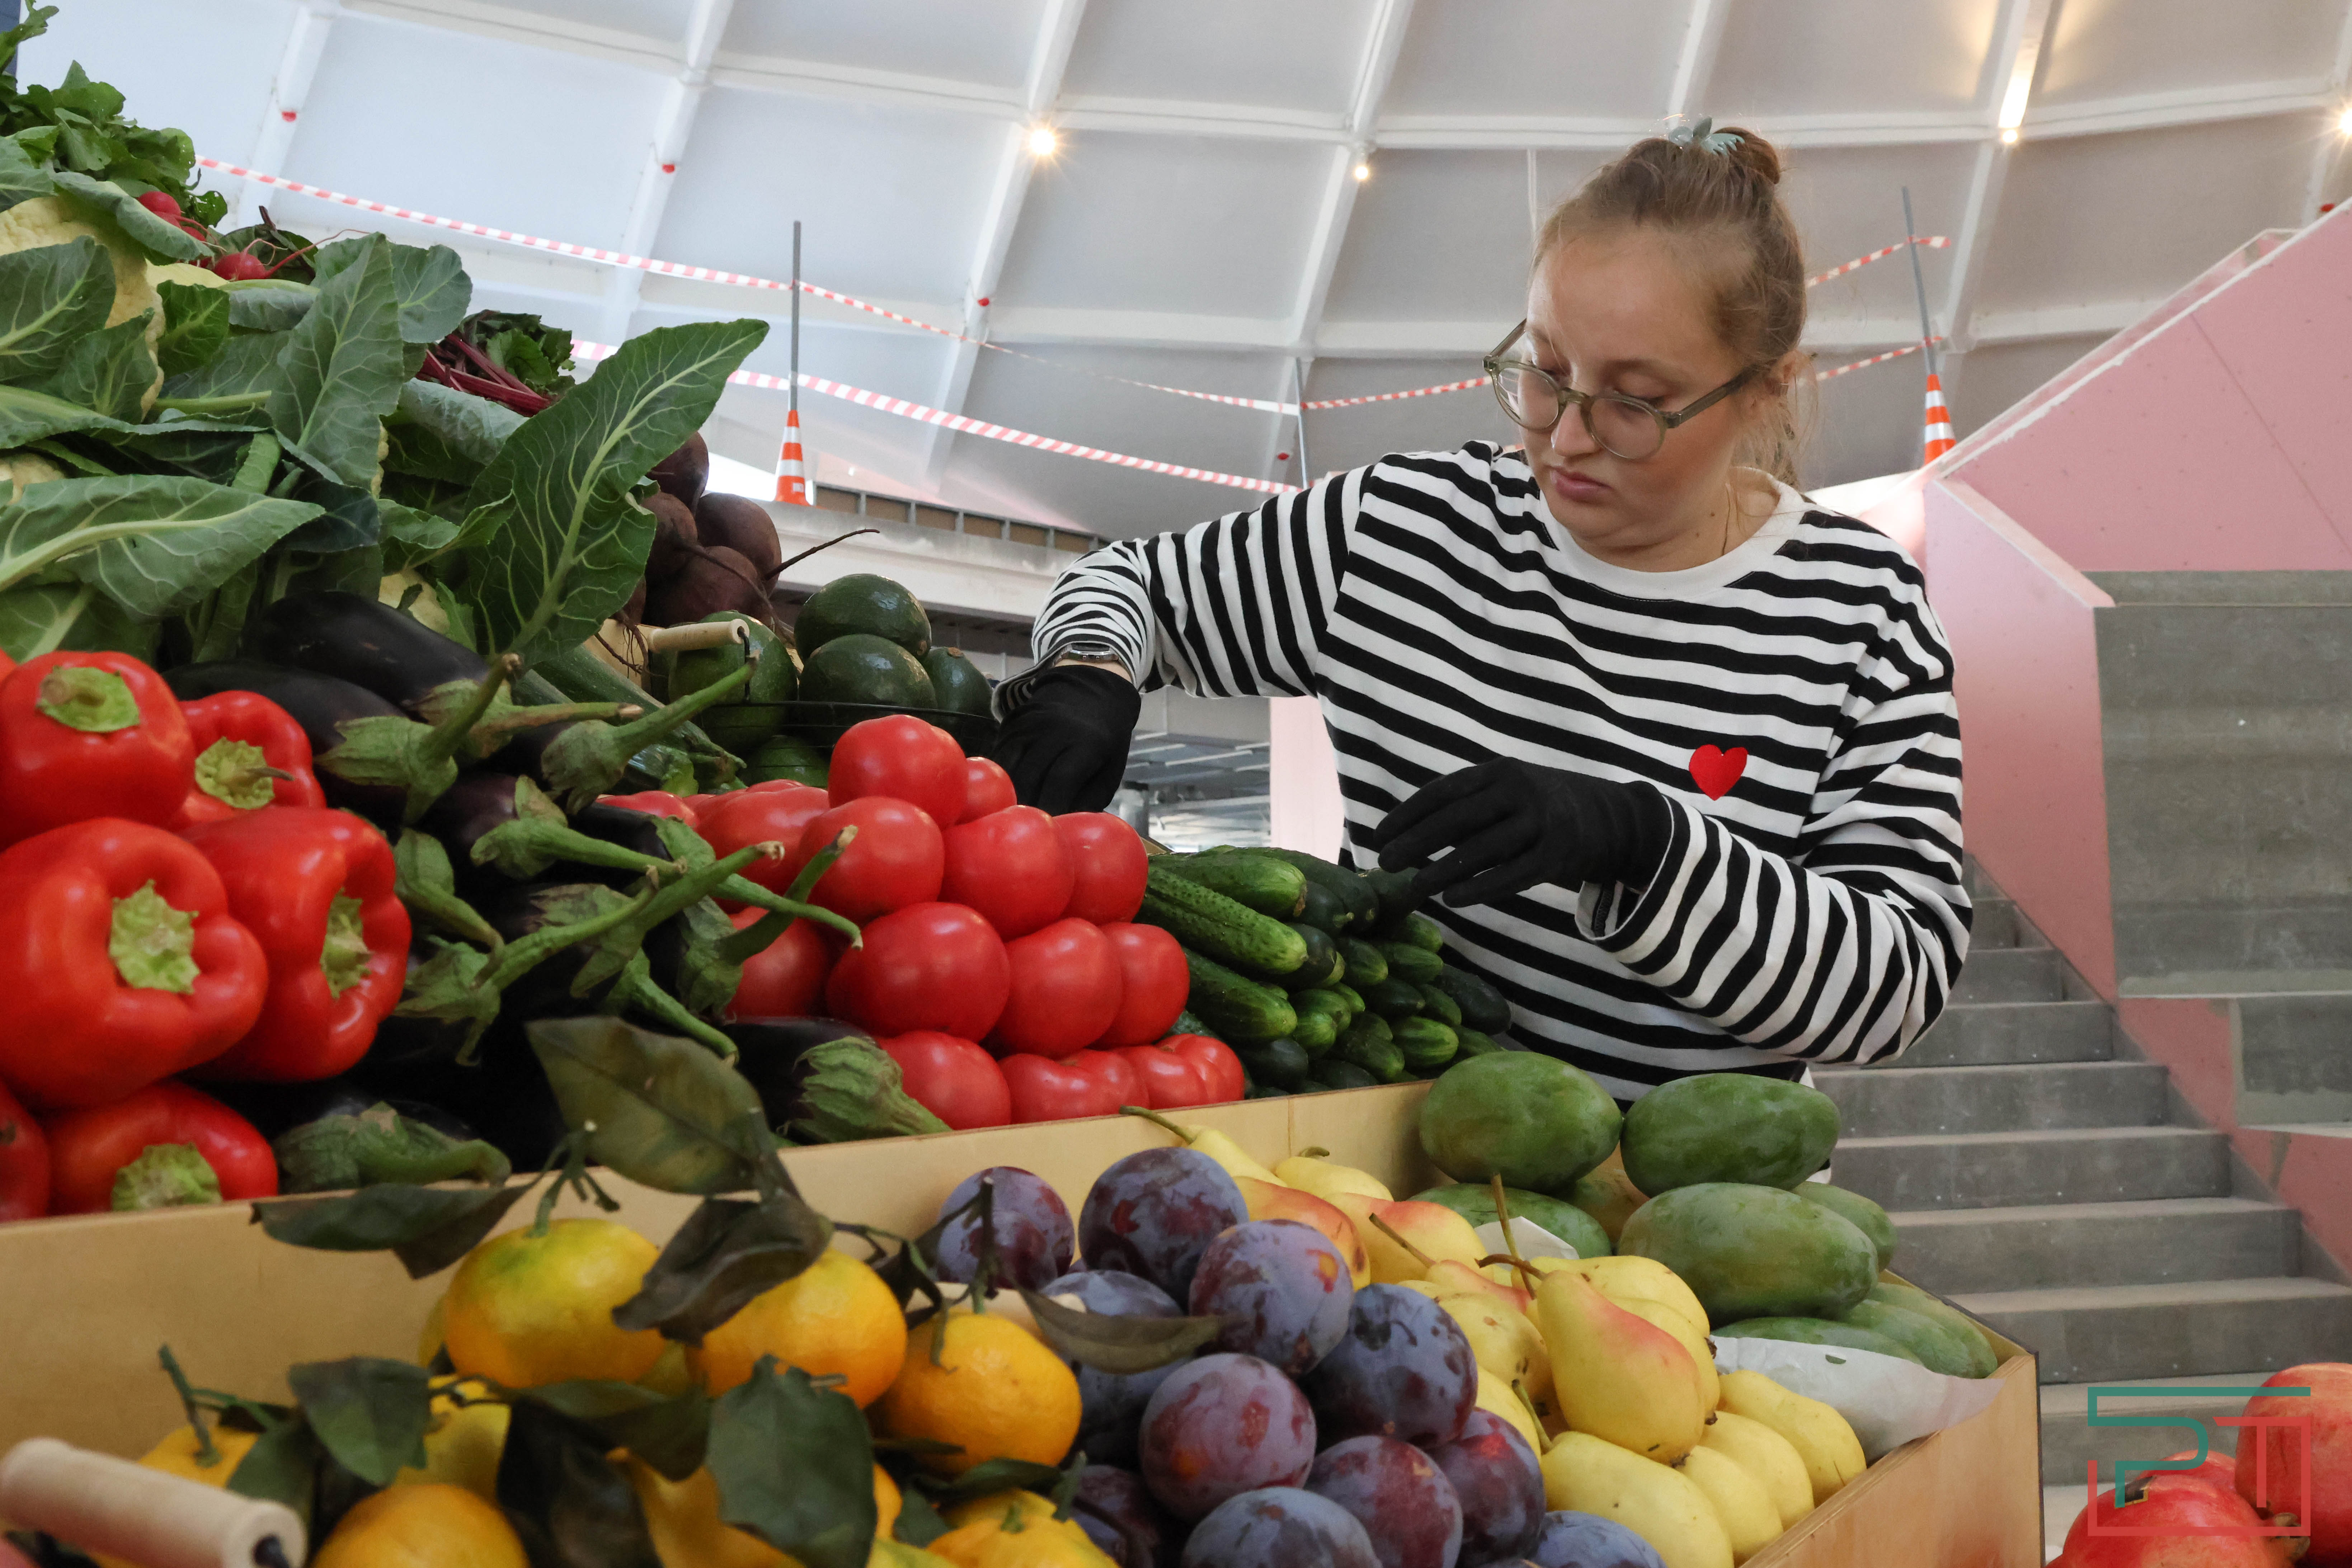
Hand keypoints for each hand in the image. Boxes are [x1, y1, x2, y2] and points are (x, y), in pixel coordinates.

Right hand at [989, 663, 1142, 814]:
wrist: (1092, 691)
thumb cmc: (1105, 741)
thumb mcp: (1109, 771)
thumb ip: (1088, 801)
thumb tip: (1063, 829)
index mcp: (1086, 743)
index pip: (1060, 781)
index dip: (1052, 809)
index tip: (1048, 831)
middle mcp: (1054, 731)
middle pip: (1030, 777)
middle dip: (1027, 807)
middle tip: (1027, 829)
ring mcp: (1028, 725)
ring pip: (1009, 768)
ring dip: (1009, 795)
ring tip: (1013, 816)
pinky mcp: (1011, 724)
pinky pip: (999, 757)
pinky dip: (1000, 778)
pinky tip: (1003, 794)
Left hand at [1367, 758, 1670, 907]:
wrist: (1612, 818)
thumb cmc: (1542, 809)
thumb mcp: (1508, 792)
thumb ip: (1469, 807)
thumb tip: (1411, 837)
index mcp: (1499, 771)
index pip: (1443, 790)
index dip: (1408, 813)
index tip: (1378, 834)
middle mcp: (1519, 790)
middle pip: (1457, 818)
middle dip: (1416, 840)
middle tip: (1385, 861)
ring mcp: (1541, 822)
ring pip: (1482, 849)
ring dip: (1443, 869)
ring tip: (1414, 886)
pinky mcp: (1557, 854)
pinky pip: (1511, 875)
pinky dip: (1479, 887)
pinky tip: (1452, 899)